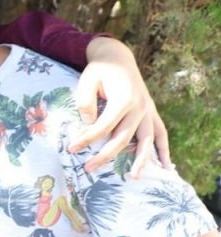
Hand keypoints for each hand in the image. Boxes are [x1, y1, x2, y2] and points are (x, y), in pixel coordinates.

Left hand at [72, 36, 168, 174]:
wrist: (118, 58)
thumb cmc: (99, 71)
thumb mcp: (87, 81)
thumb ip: (85, 102)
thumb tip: (88, 123)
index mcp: (123, 99)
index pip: (103, 126)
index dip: (87, 139)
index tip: (71, 148)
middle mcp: (139, 107)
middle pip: (123, 137)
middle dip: (105, 155)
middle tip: (88, 169)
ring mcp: (148, 110)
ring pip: (146, 139)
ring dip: (141, 160)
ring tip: (134, 178)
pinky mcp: (151, 112)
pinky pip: (160, 133)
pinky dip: (163, 149)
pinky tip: (165, 165)